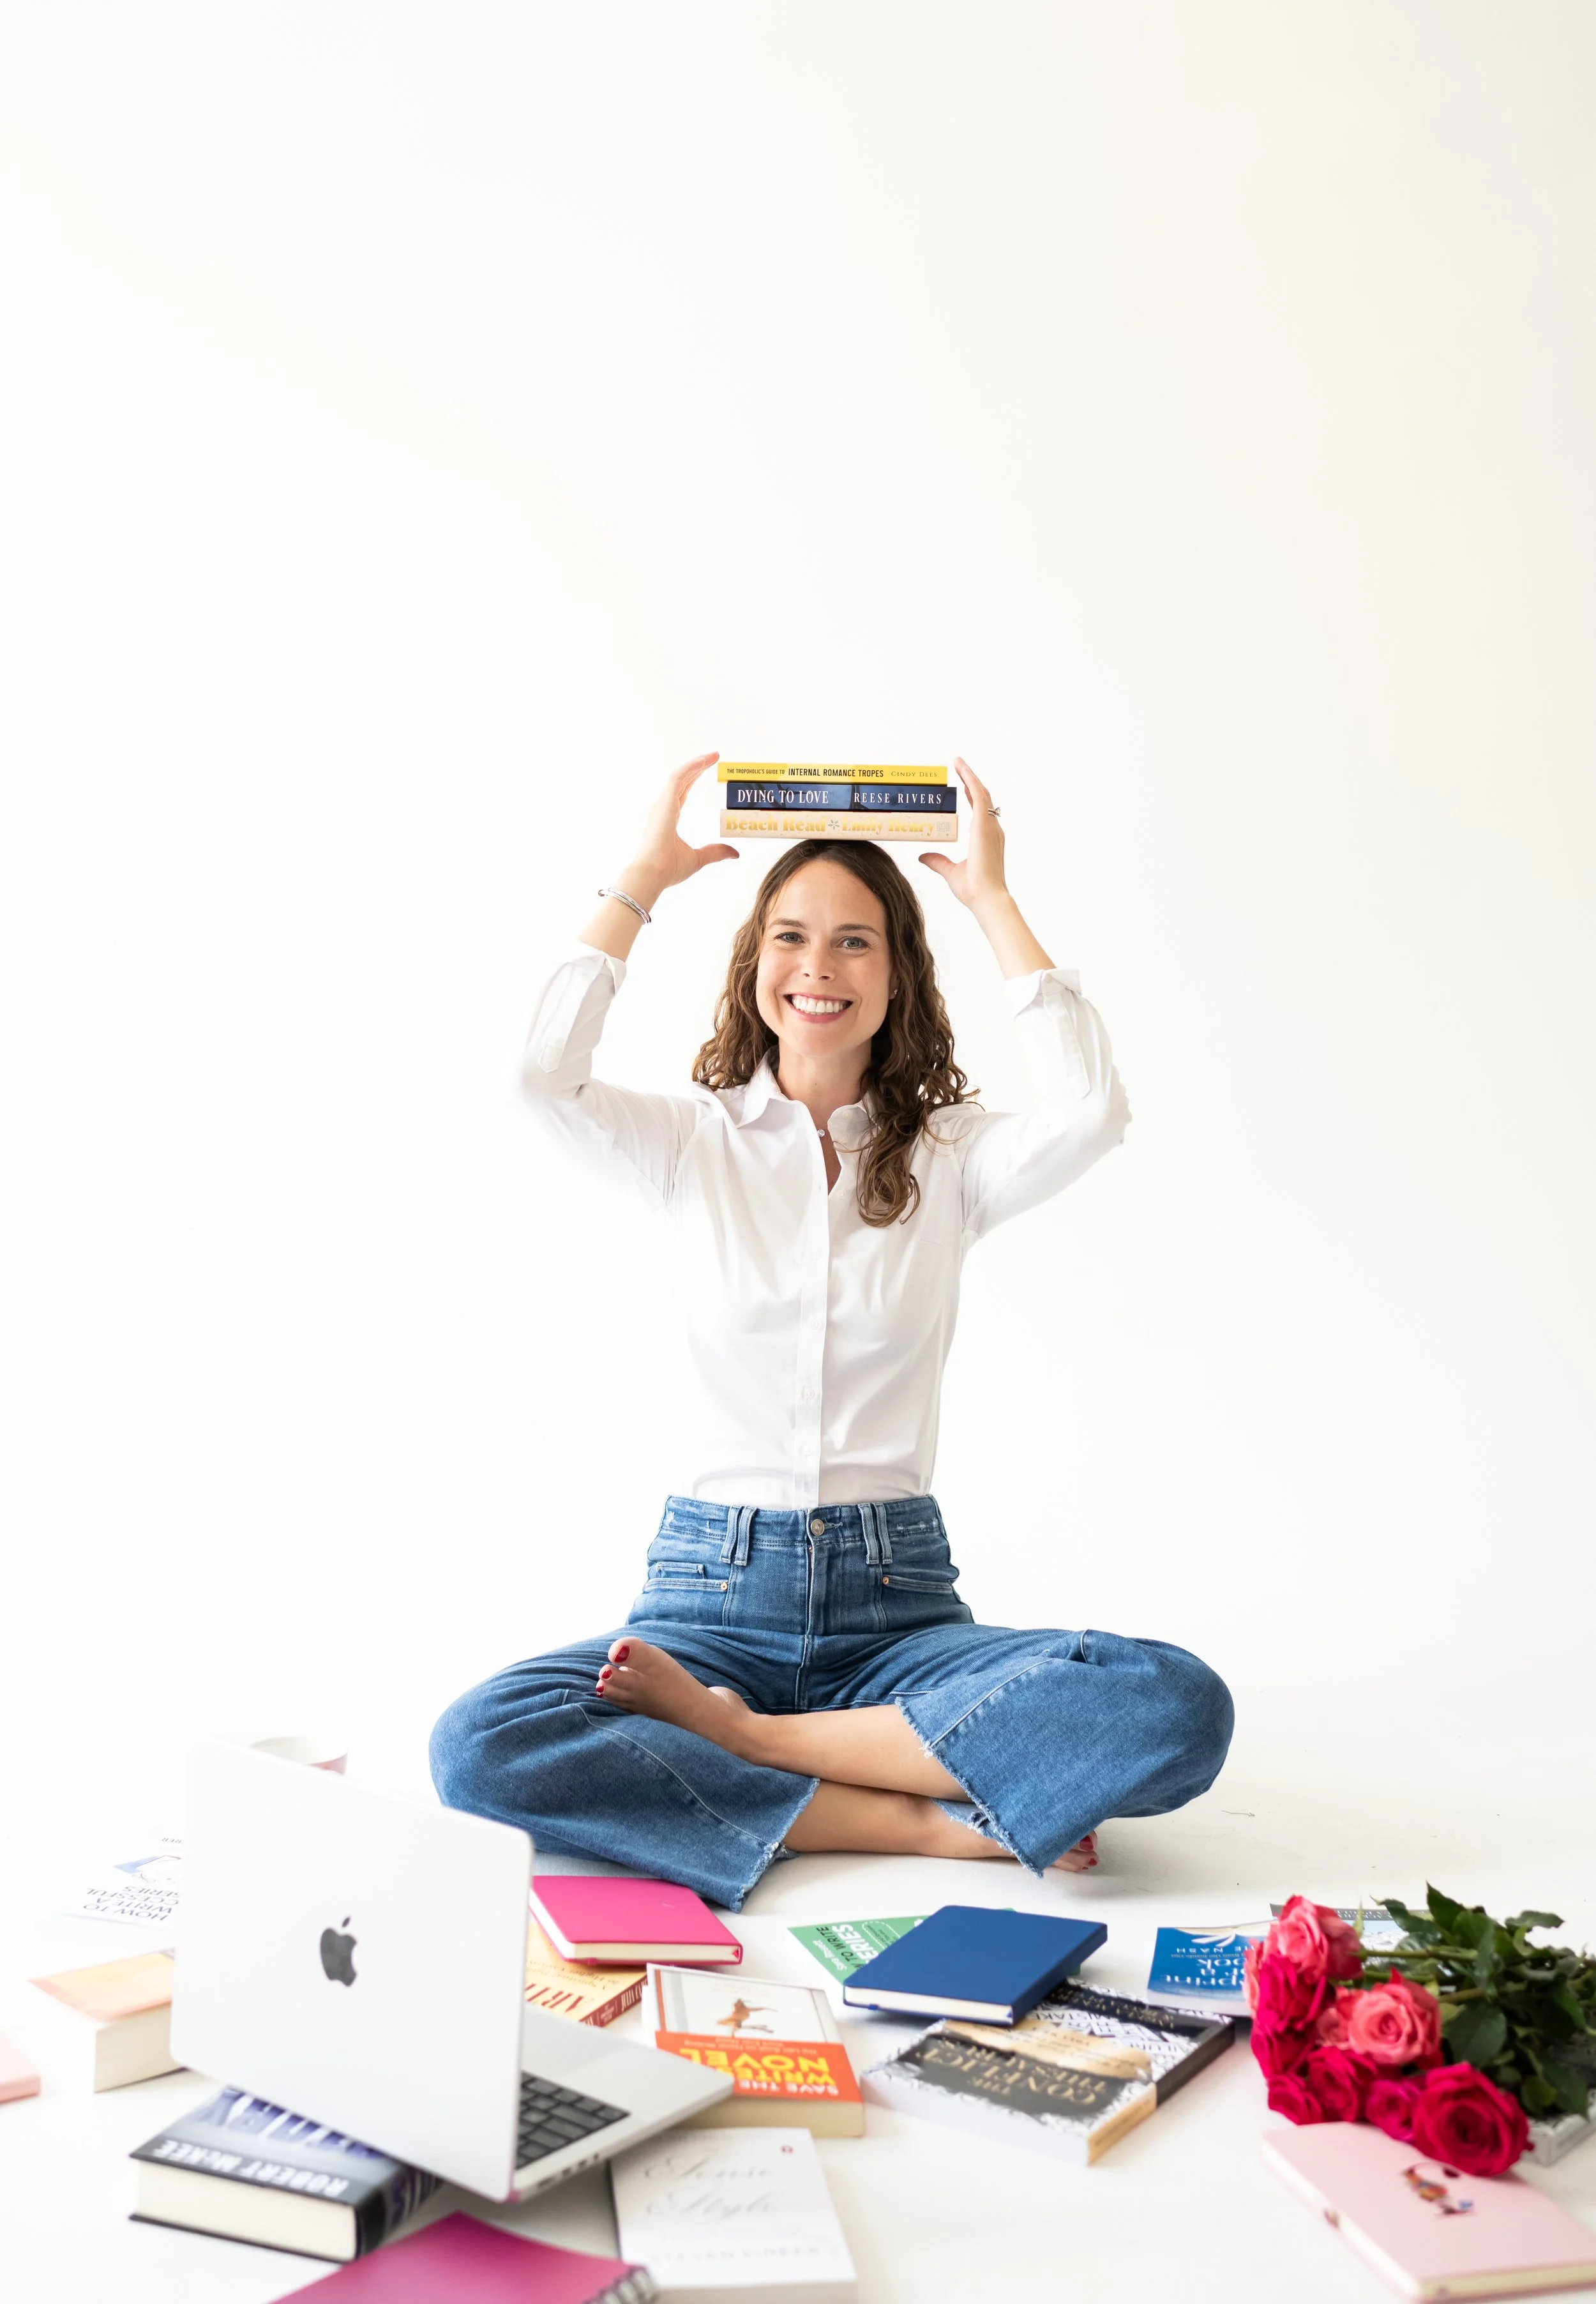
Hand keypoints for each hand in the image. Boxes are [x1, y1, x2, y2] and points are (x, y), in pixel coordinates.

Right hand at [620, 753, 738, 902]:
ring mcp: (662, 804)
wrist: (652, 874)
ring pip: (679, 776)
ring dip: (695, 764)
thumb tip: (735, 853)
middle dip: (697, 768)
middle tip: (713, 757)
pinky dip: (690, 767)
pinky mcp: (664, 803)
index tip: (706, 770)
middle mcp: (662, 808)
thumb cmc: (668, 869)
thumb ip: (715, 852)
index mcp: (667, 818)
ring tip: (712, 755)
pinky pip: (677, 777)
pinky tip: (704, 761)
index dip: (694, 779)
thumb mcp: (698, 858)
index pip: (682, 793)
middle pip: (682, 781)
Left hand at [918, 757, 1008, 913]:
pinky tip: (962, 769)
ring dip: (970, 776)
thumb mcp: (951, 872)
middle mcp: (991, 829)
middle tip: (959, 767)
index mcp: (987, 838)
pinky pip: (979, 795)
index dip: (971, 796)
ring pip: (981, 793)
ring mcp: (990, 826)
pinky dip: (971, 780)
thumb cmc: (974, 890)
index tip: (963, 786)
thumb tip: (923, 857)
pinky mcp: (984, 824)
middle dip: (970, 781)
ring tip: (958, 762)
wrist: (986, 898)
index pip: (979, 811)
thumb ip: (937, 862)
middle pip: (982, 798)